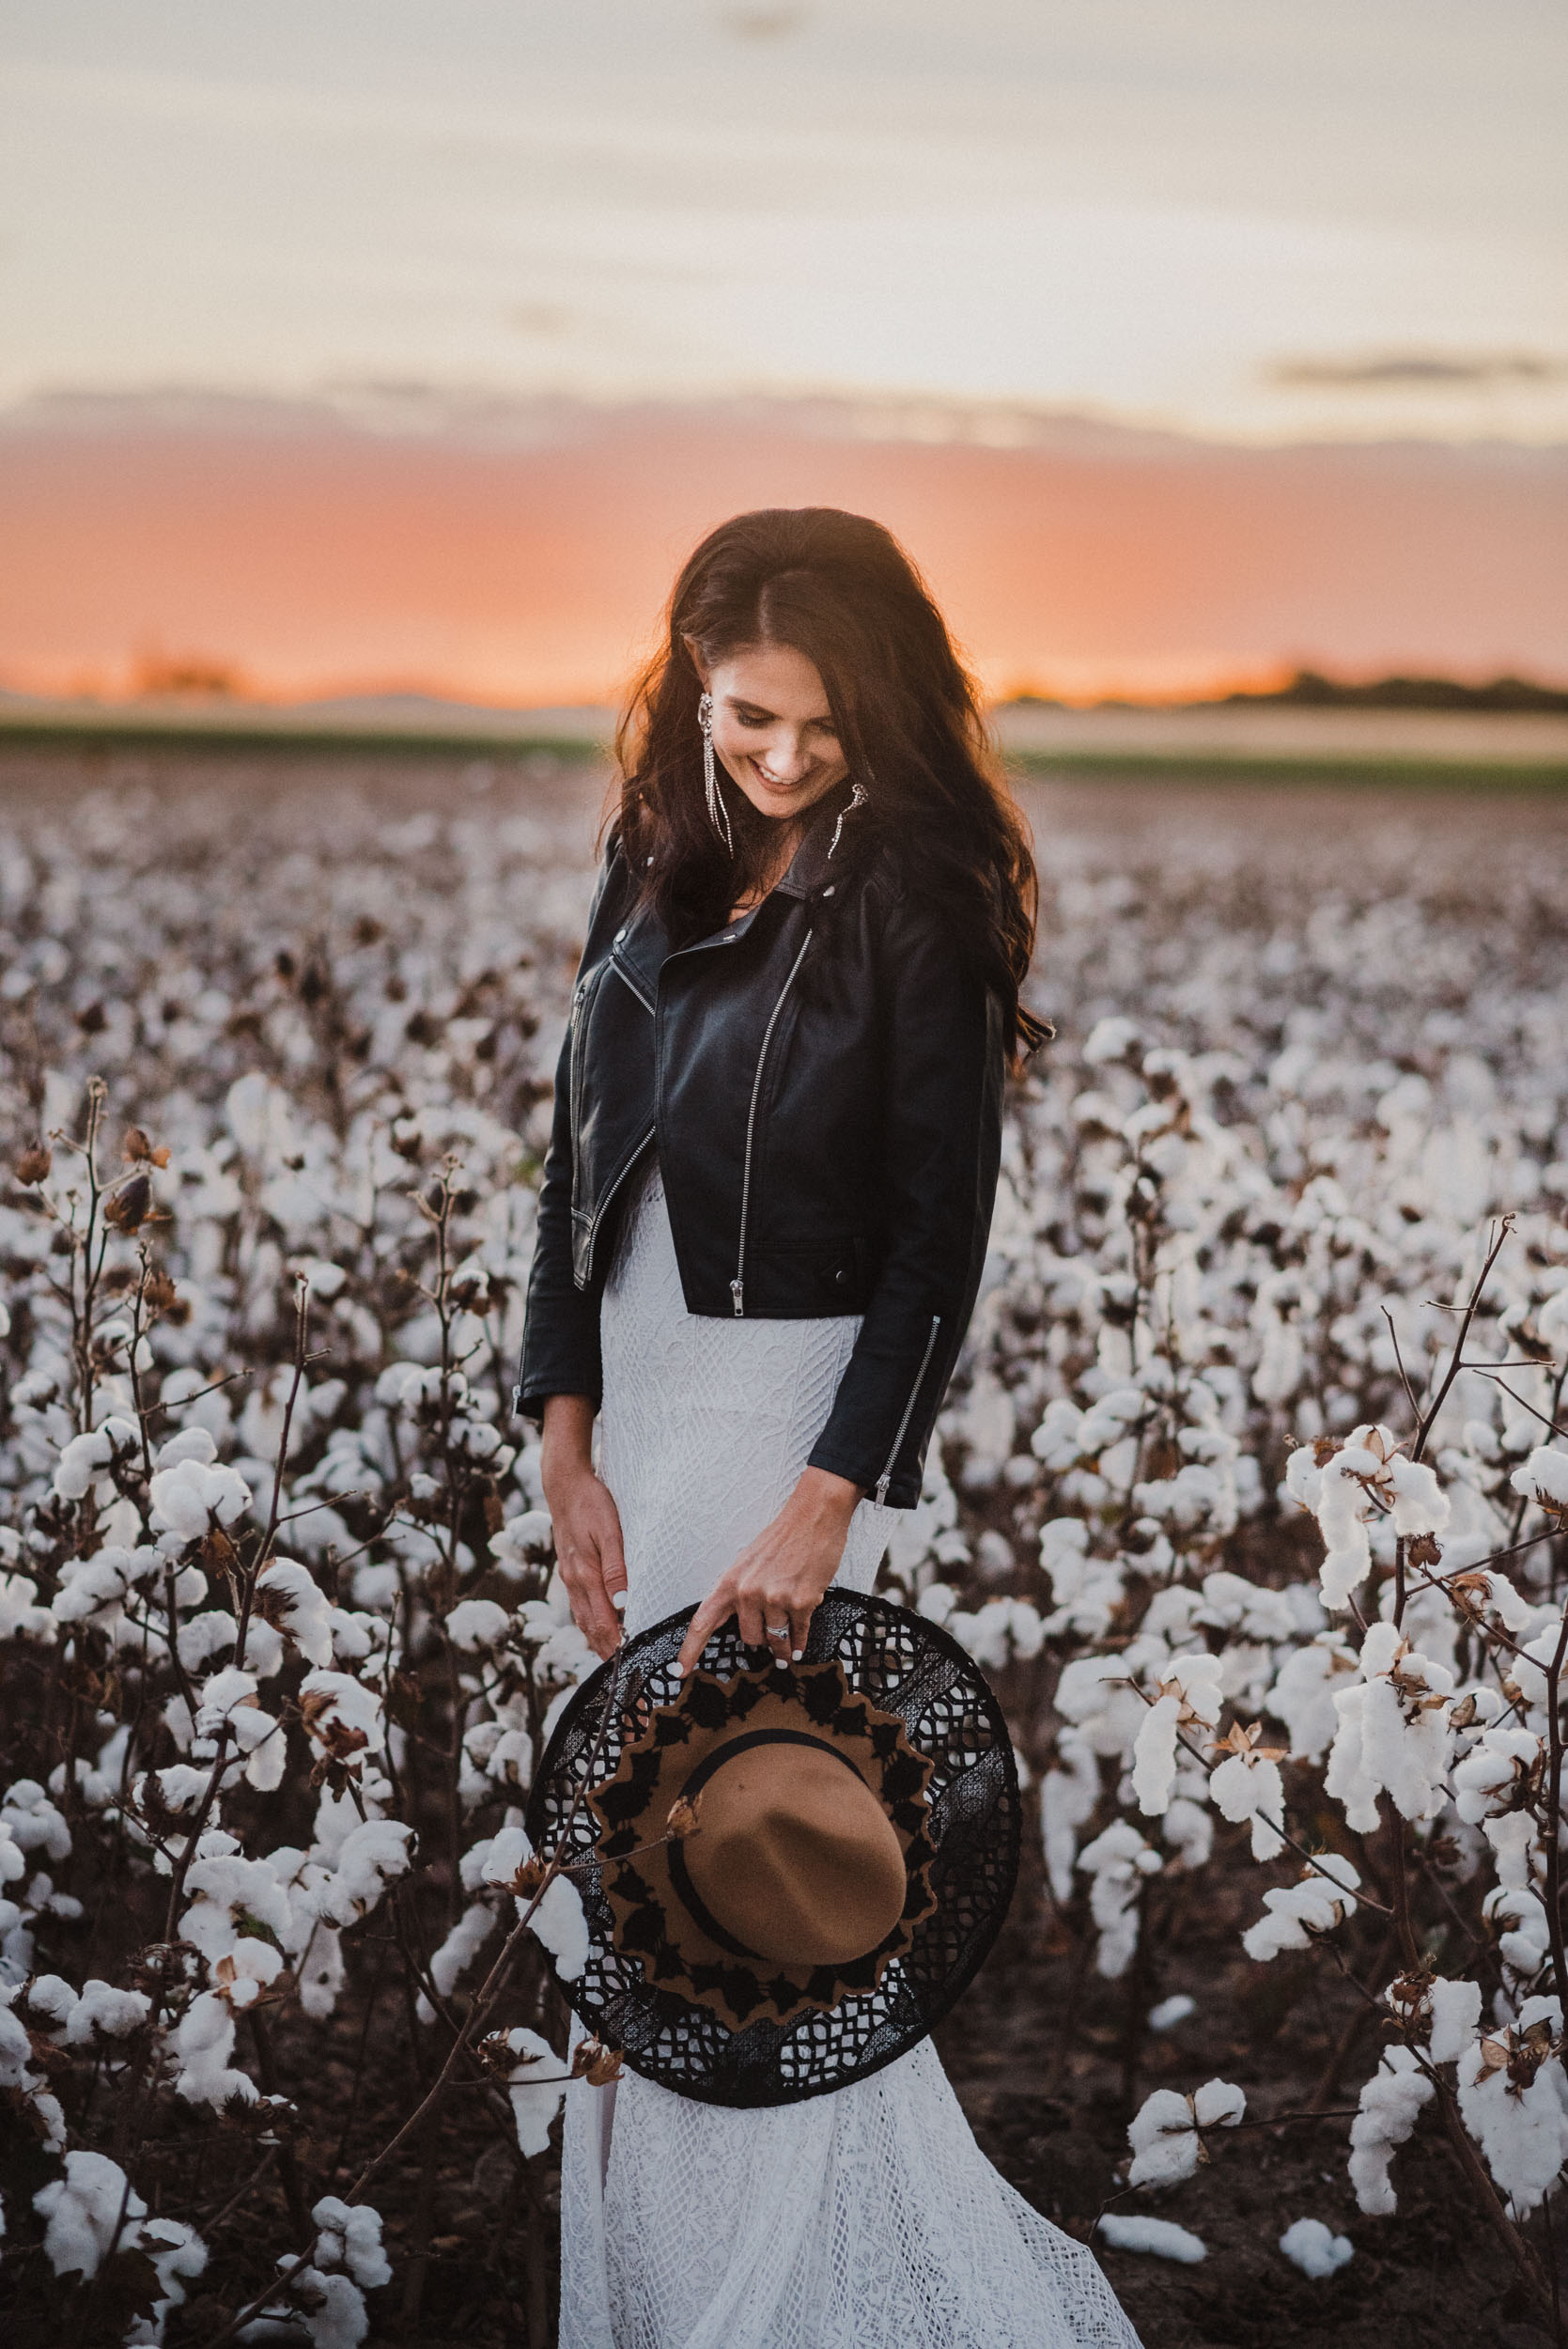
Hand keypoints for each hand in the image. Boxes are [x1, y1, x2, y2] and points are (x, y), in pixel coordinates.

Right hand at [541, 1396, 626, 1660]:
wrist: (564, 1484)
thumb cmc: (591, 1504)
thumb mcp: (609, 1531)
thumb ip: (616, 1569)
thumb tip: (622, 1605)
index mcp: (585, 1575)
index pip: (603, 1622)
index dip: (616, 1645)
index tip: (629, 1665)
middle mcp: (573, 1581)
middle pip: (590, 1626)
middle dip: (606, 1651)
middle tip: (623, 1674)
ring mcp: (568, 1577)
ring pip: (582, 1618)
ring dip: (596, 1639)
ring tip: (612, 1658)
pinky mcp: (569, 1569)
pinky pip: (578, 1605)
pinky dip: (589, 1622)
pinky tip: (597, 1627)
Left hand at [675, 1467, 861, 1679]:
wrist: (813, 1517)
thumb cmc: (782, 1538)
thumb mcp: (749, 1562)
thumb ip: (741, 1593)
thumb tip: (742, 1623)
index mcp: (731, 1582)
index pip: (703, 1621)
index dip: (690, 1649)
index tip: (681, 1671)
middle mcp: (749, 1592)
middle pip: (748, 1638)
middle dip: (760, 1638)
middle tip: (769, 1631)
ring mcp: (776, 1599)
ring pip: (774, 1641)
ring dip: (783, 1648)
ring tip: (787, 1652)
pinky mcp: (802, 1603)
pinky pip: (798, 1636)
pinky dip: (800, 1644)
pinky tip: (799, 1647)